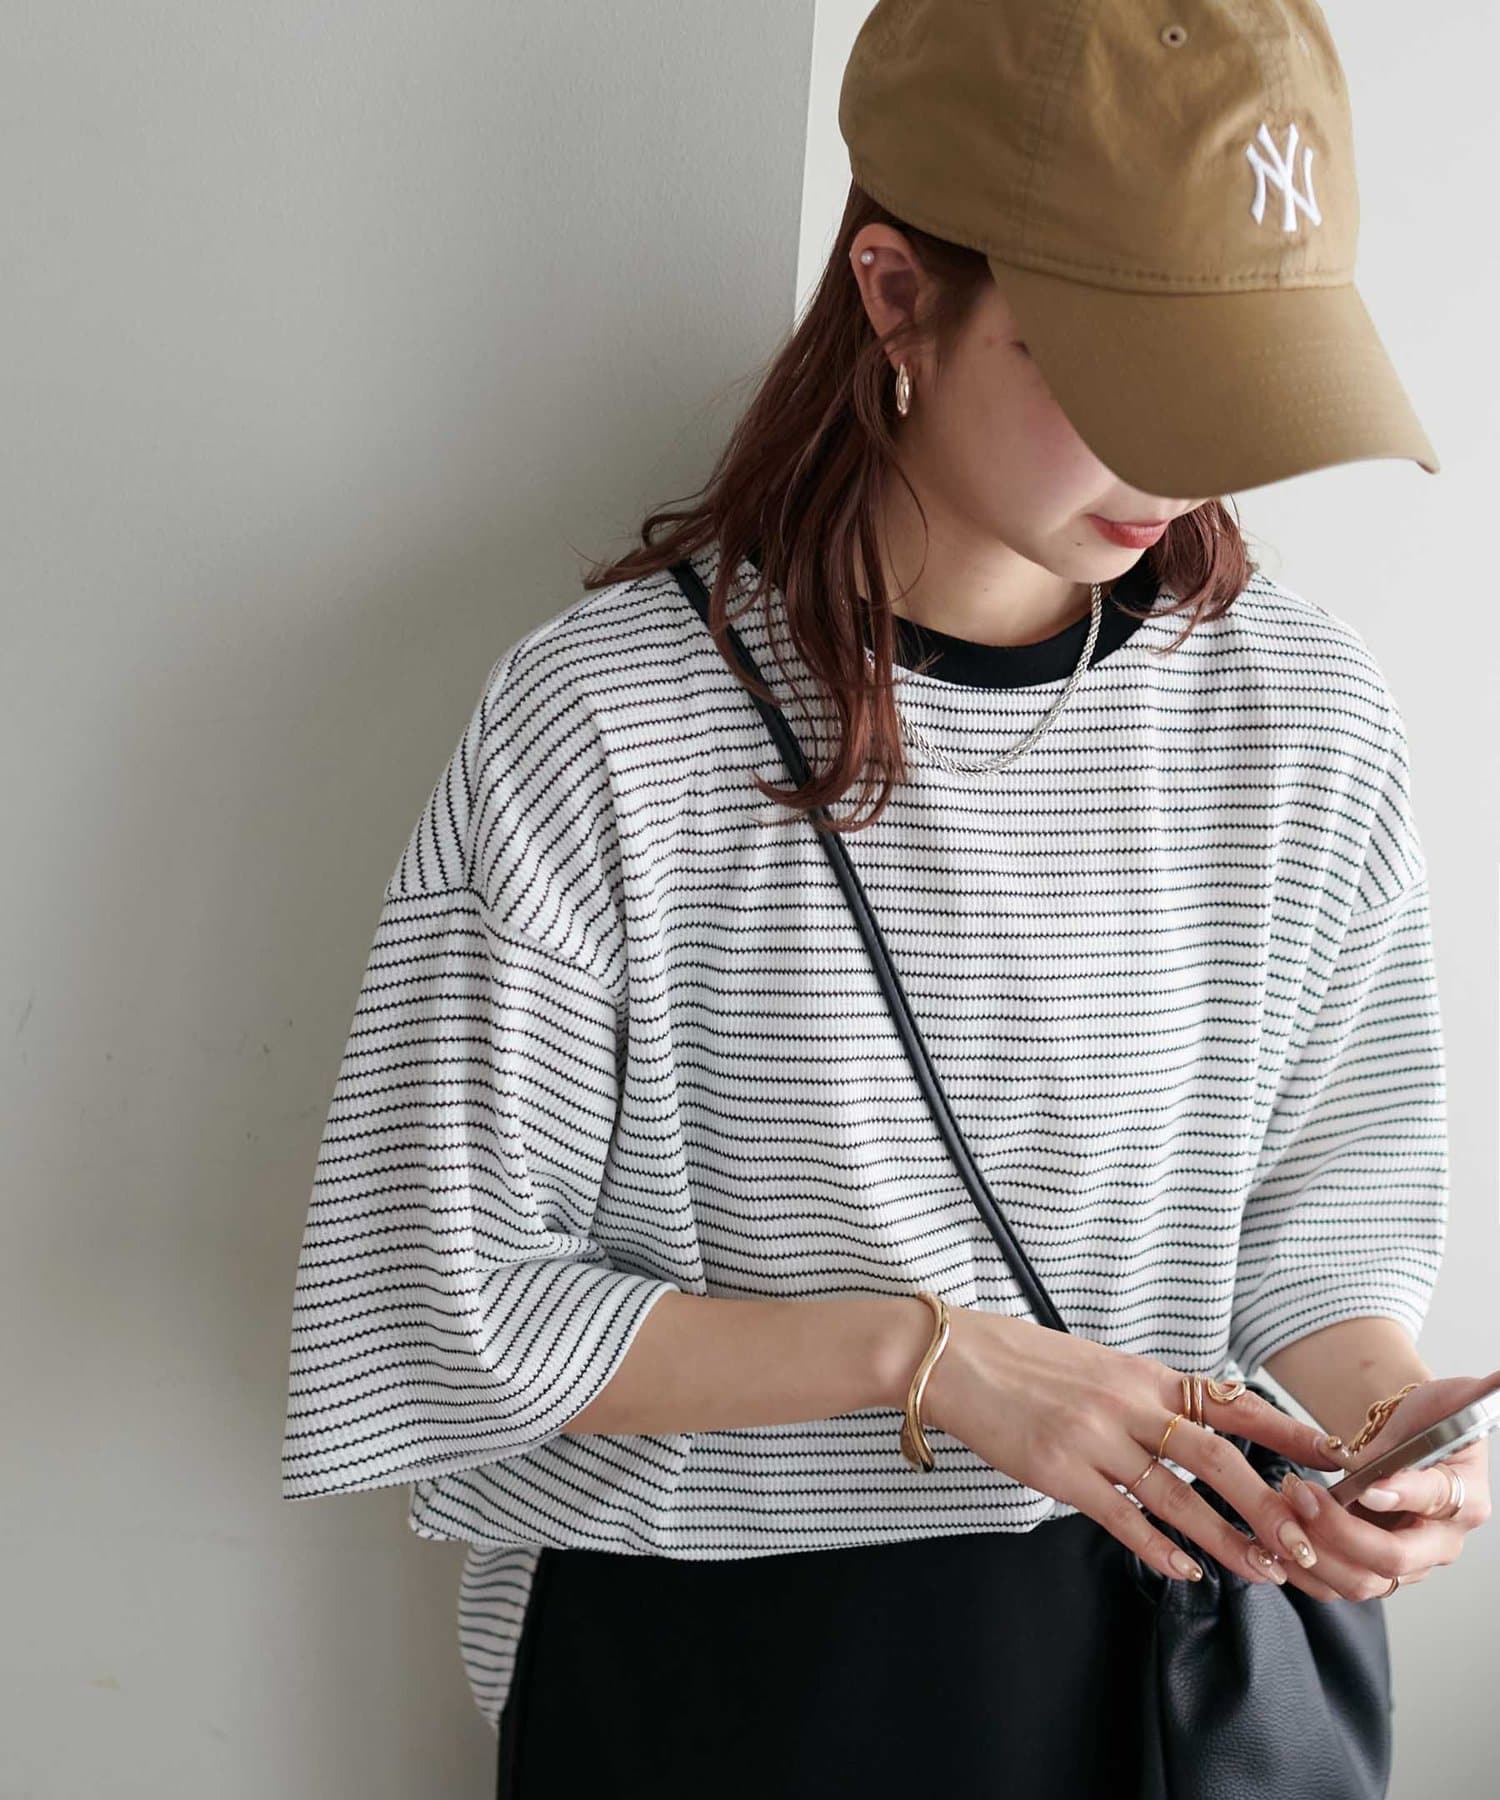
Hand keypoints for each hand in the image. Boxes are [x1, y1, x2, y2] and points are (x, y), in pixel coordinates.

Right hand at [922, 1307, 1348, 1587]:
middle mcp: (1125, 1402)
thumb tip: (1198, 1417)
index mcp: (1141, 1373)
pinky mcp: (1057, 1469)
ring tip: (1260, 1571)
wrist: (952, 1357)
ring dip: (1222, 1537)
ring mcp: (1091, 1436)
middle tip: (1305, 1543)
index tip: (1333, 1457)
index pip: (1229, 1401)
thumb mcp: (1096, 1362)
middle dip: (1266, 1503)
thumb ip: (1146, 1393)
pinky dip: (1155, 1546)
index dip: (1285, 1430)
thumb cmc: (1022, 1359)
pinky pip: (1118, 1515)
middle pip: (1215, 1455)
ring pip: (1174, 1494)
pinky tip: (1183, 1569)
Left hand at [1259, 1368, 1499, 1602]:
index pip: (1434, 1502)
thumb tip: (1498, 1380)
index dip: (1397, 1494)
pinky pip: (1335, 1585)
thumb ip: (1463, 1399)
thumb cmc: (1427, 1417)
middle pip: (1392, 1559)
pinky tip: (1277, 1536)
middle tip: (1302, 1491)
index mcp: (1464, 1499)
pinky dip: (1303, 1567)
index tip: (1363, 1486)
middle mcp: (1438, 1542)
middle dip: (1339, 1530)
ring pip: (1360, 1582)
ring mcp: (1405, 1563)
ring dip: (1314, 1550)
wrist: (1404, 1435)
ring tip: (1284, 1508)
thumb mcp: (1444, 1401)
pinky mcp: (1370, 1569)